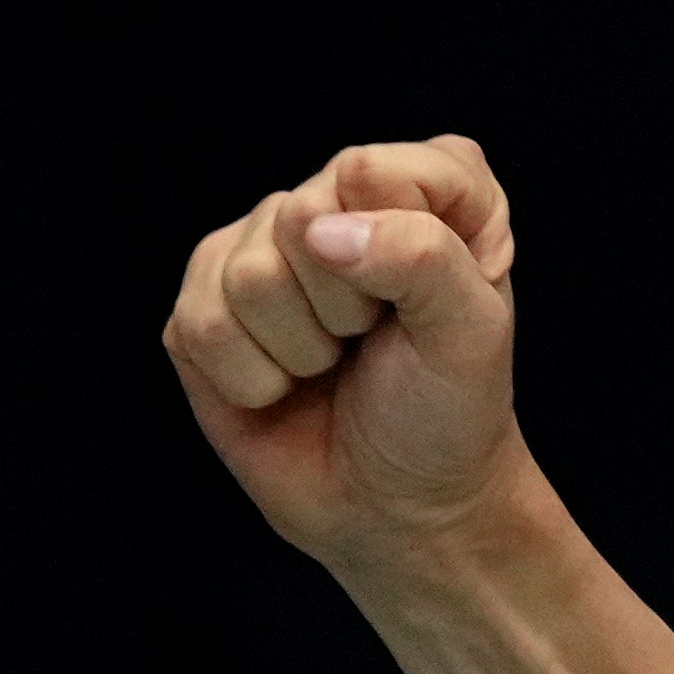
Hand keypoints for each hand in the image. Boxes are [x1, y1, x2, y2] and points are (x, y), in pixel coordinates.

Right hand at [164, 138, 529, 572]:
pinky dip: (254, 380)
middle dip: (345, 306)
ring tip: (333, 366)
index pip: (374, 168)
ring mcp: (257, 250)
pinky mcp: (202, 307)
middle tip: (374, 343)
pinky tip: (284, 388)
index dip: (400, 243)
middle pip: (295, 218)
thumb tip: (320, 229)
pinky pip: (202, 327)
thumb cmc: (447, 413)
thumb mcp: (471, 334)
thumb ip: (423, 257)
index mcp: (421, 190)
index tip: (431, 303)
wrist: (400, 506)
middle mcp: (331, 203)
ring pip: (246, 278)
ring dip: (301, 349)